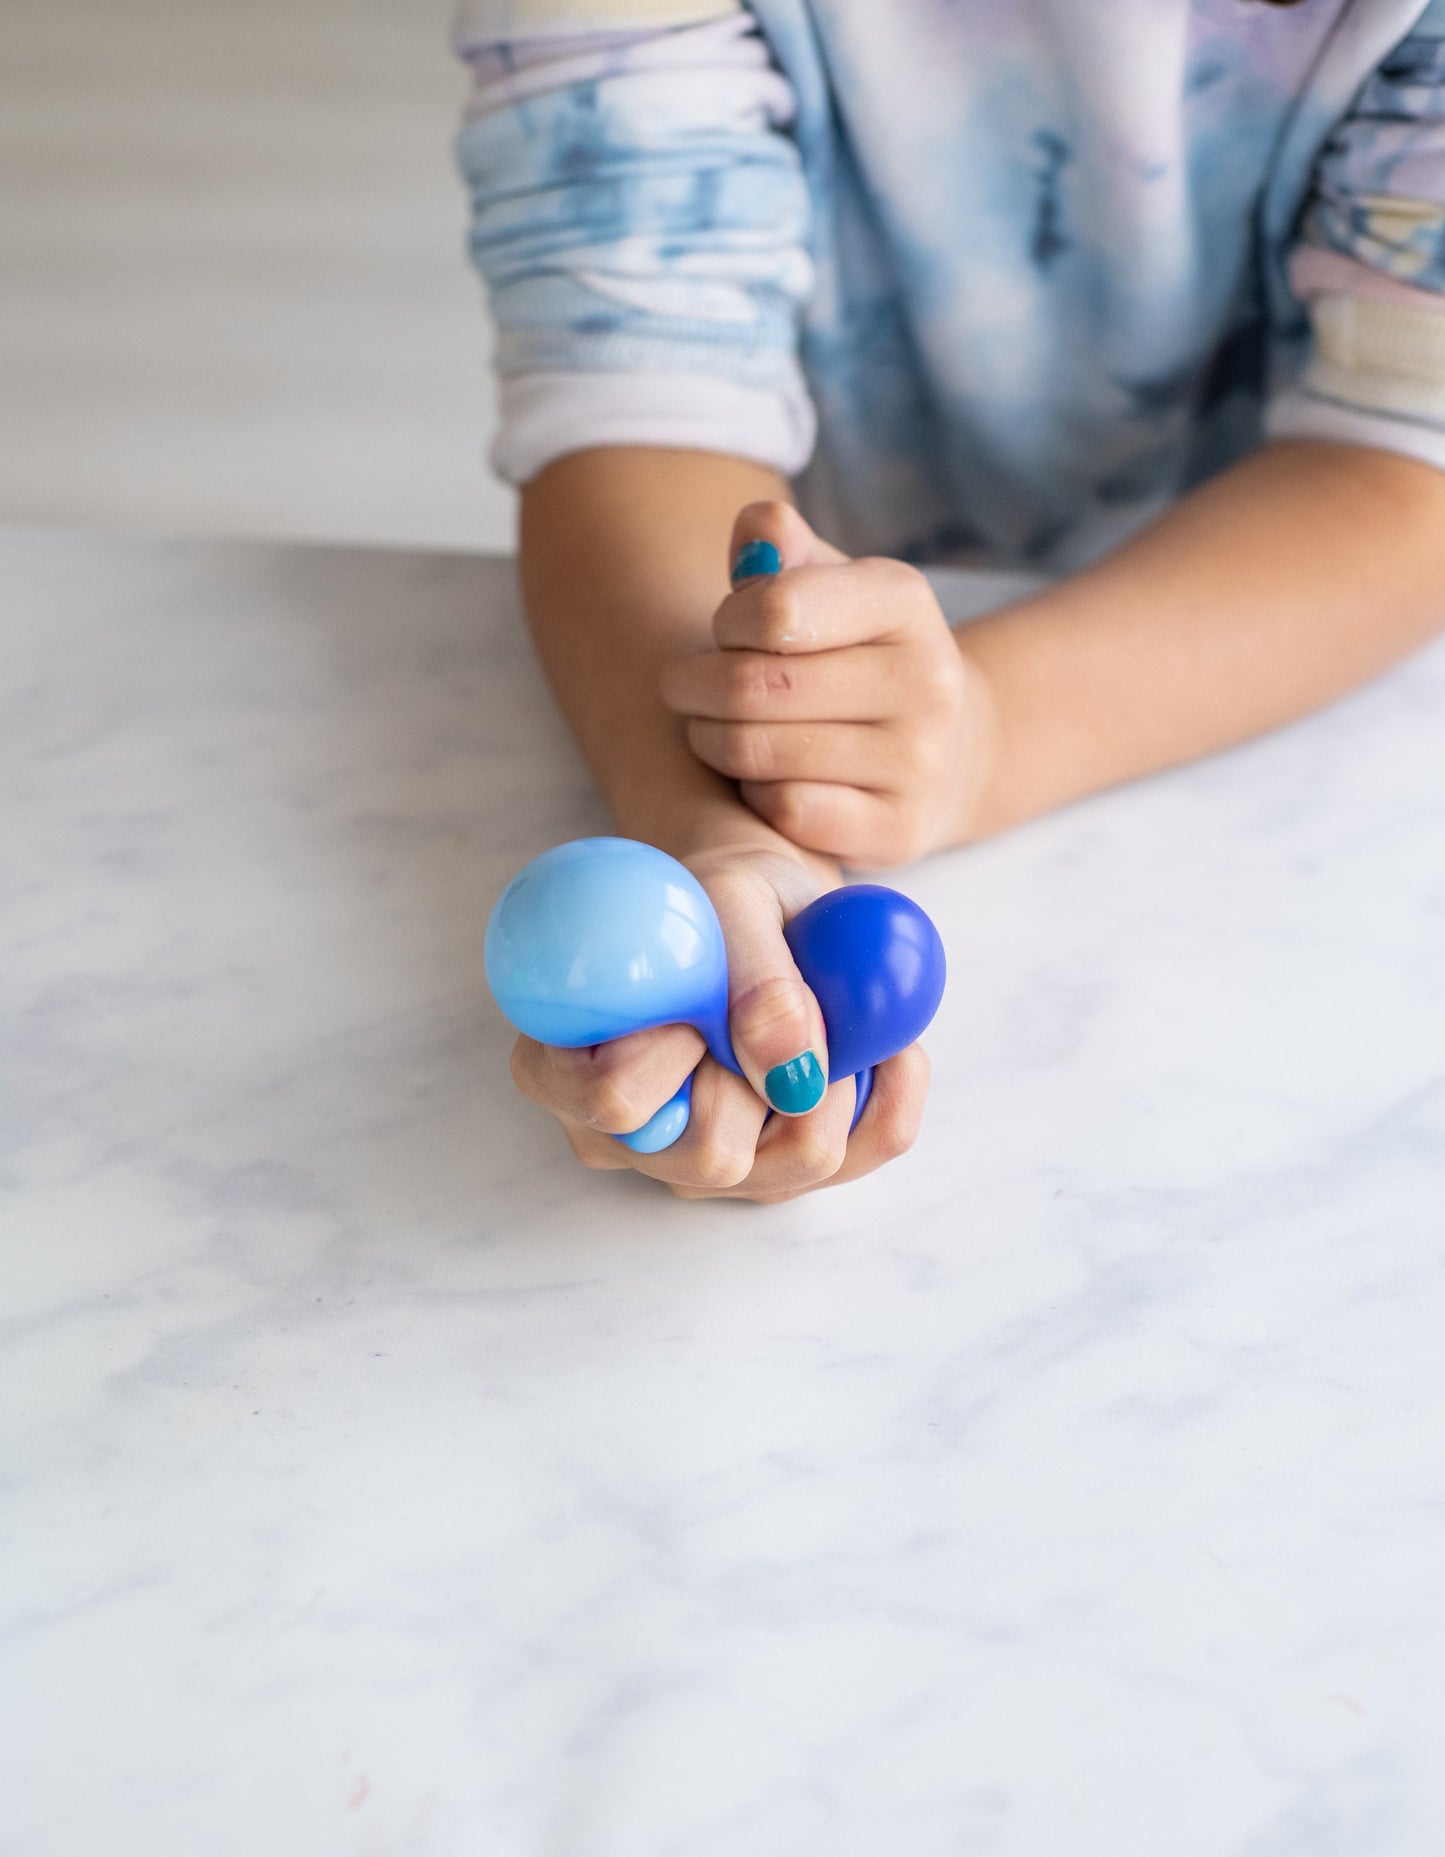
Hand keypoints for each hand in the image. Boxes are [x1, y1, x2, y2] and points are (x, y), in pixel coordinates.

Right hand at [508, 840, 928, 1200]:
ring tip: (830, 1009)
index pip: (613, 1099)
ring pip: (790, 1168)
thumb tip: (791, 1071)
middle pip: (709, 1154)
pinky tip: (890, 1043)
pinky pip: (857, 1160)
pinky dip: (890, 1094)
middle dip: (768, 1072)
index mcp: (565, 1067)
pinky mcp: (775, 1172)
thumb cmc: (719, 902)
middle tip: (782, 999)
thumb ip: (752, 972)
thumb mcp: (732, 898)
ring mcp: (698, 1165)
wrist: (759, 912)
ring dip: (837, 1082)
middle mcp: (626, 1137)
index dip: (674, 1049)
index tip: (703, 987)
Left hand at [659, 502, 996, 867]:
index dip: (726, 622)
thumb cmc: (857, 657)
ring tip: (708, 730)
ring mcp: (919, 761)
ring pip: (760, 751)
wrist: (944, 752)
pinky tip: (759, 779)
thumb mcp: (832, 589)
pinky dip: (753, 796)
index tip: (722, 632)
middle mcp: (925, 680)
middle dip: (694, 685)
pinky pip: (787, 810)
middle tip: (681, 687)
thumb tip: (759, 529)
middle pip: (754, 684)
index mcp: (904, 601)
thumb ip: (785, 552)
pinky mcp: (901, 828)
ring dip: (711, 741)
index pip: (776, 607)